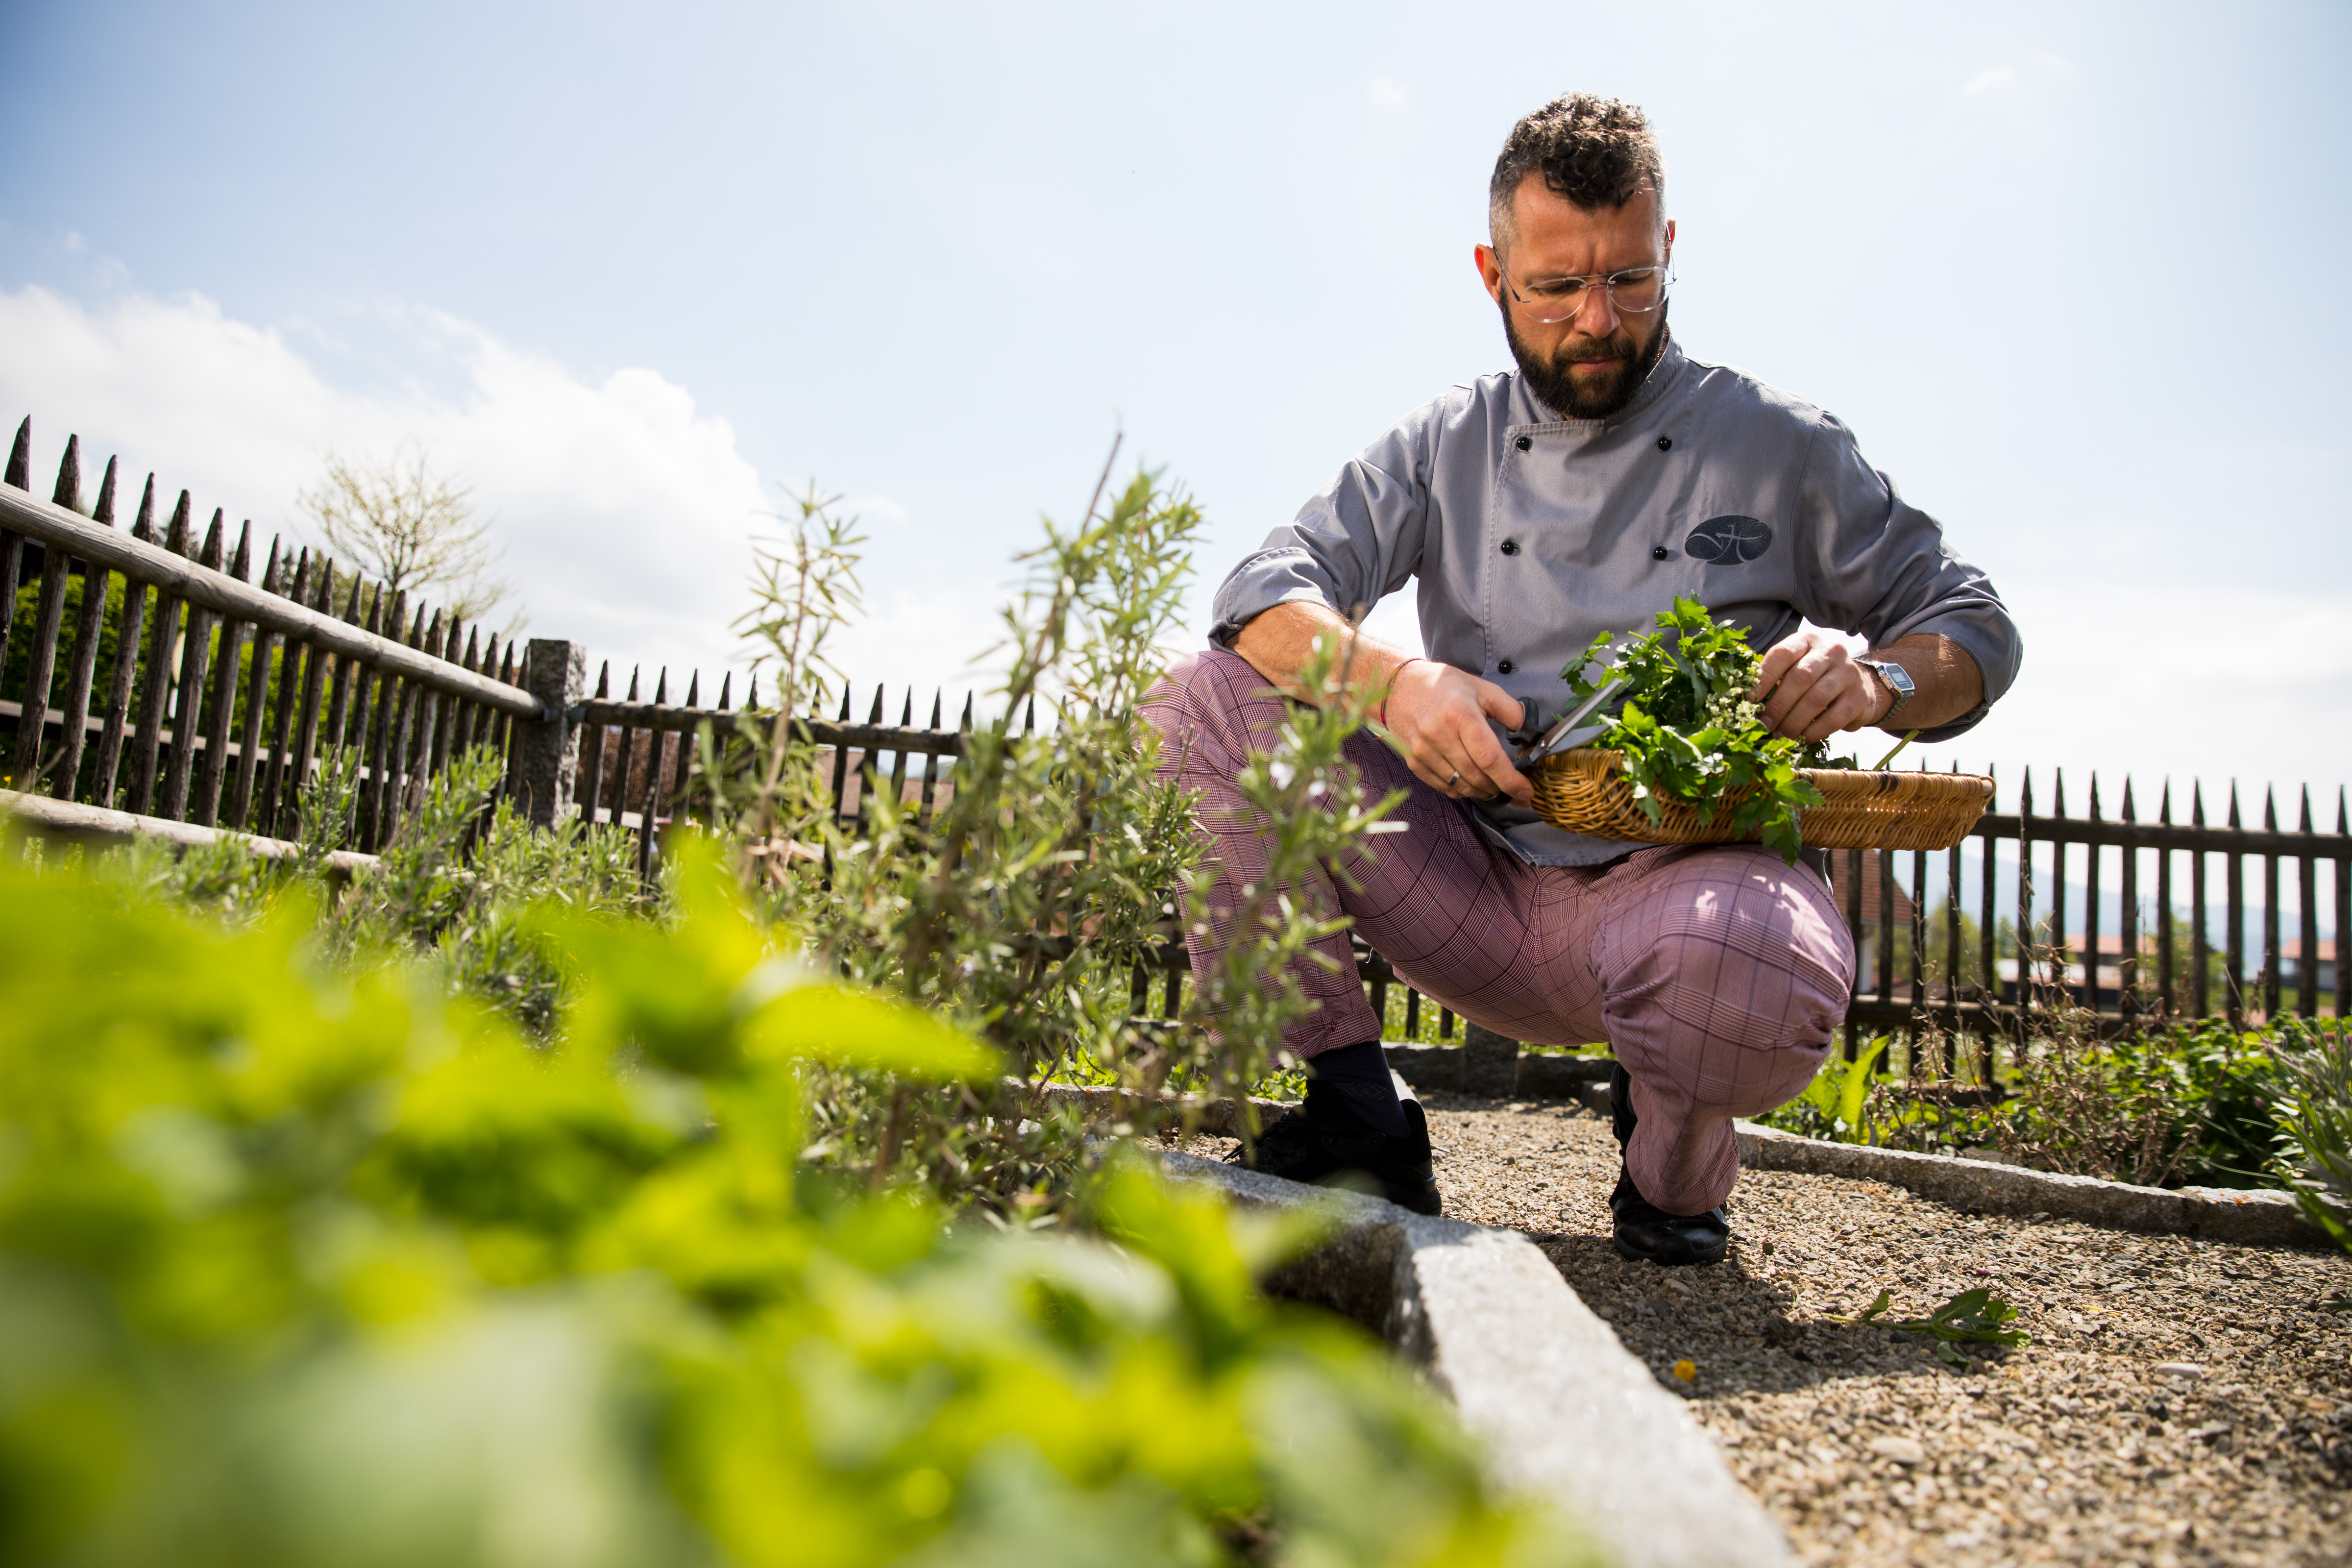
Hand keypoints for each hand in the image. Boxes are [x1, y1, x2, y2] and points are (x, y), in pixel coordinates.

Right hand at [1383, 659, 1531, 805]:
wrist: (1397, 687)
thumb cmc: (1441, 686)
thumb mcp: (1480, 687)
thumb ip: (1508, 708)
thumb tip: (1524, 731)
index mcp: (1460, 714)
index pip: (1489, 758)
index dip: (1511, 780)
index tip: (1526, 791)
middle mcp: (1439, 734)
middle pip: (1477, 776)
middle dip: (1500, 788)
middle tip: (1513, 790)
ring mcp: (1423, 750)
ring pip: (1461, 786)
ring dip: (1482, 792)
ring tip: (1493, 786)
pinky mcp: (1413, 761)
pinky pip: (1443, 787)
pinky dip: (1462, 791)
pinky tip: (1471, 784)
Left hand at [1753, 628, 1893, 741]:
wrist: (1861, 686)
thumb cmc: (1815, 678)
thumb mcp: (1796, 667)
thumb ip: (1775, 678)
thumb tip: (1745, 702)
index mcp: (1807, 640)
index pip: (1782, 654)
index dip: (1764, 677)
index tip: (1750, 699)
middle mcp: (1830, 651)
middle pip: (1799, 678)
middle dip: (1778, 705)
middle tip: (1763, 725)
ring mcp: (1848, 673)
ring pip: (1817, 699)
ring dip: (1794, 722)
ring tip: (1779, 736)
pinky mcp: (1859, 697)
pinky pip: (1833, 718)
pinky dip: (1814, 731)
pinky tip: (1802, 739)